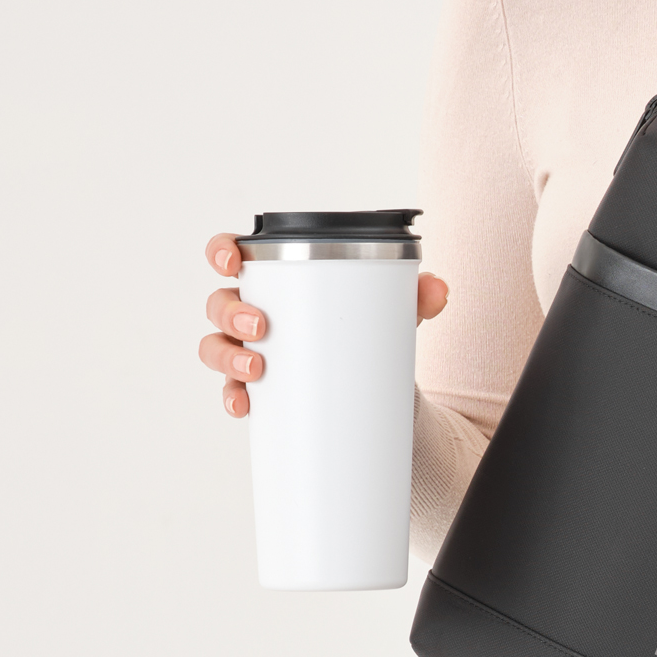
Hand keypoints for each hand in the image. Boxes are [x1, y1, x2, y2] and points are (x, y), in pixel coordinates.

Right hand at [198, 232, 449, 416]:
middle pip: (220, 304)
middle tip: (260, 325)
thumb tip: (439, 289)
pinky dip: (234, 397)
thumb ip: (415, 296)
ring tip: (257, 366)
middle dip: (232, 313)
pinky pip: (232, 390)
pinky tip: (243, 405)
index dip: (222, 252)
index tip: (231, 260)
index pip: (233, 256)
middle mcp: (252, 312)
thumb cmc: (364, 328)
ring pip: (216, 347)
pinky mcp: (258, 387)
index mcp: (275, 281)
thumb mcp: (389, 309)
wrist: (371, 381)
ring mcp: (249, 350)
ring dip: (229, 355)